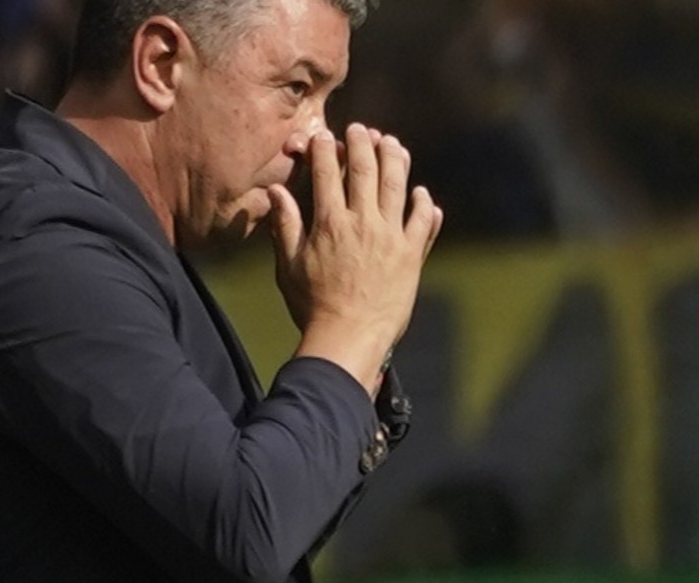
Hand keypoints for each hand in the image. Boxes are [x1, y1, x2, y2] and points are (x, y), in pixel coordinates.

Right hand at [269, 123, 442, 389]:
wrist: (349, 337)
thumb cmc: (312, 306)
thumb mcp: (289, 266)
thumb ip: (285, 225)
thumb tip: (275, 191)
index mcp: (330, 223)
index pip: (326, 173)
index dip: (325, 149)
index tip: (324, 136)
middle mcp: (362, 222)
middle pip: (365, 169)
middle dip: (362, 143)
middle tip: (361, 129)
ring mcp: (391, 237)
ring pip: (397, 185)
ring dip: (395, 159)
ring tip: (392, 143)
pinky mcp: (411, 255)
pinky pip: (422, 222)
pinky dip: (423, 204)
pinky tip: (421, 193)